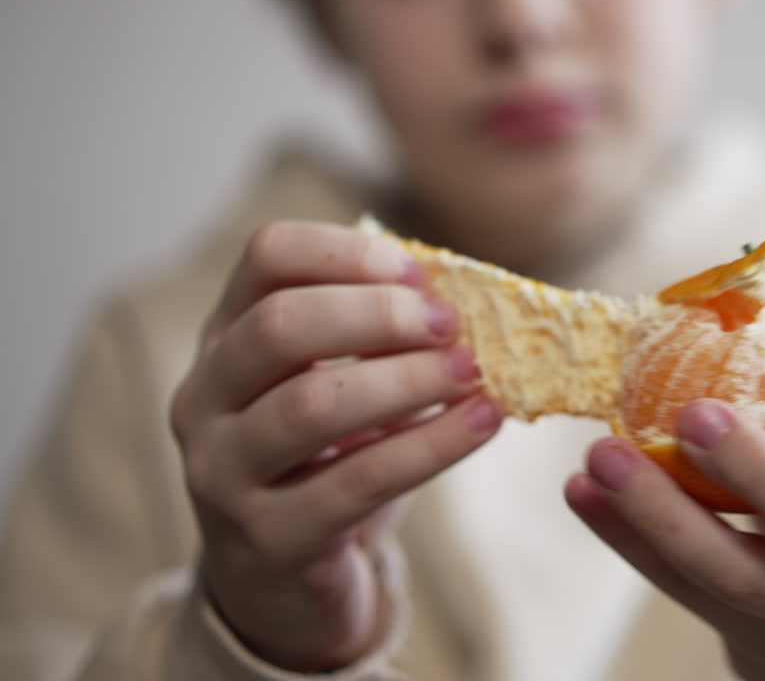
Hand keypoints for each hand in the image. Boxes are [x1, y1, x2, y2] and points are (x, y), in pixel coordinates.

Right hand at [170, 221, 503, 670]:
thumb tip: (463, 291)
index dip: (347, 253)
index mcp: (224, 340)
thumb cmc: (326, 464)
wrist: (284, 588)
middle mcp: (204, 401)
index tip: (418, 271)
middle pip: (278, 327)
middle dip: (378, 316)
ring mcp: (224, 474)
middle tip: (452, 323)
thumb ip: (377, 337)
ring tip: (473, 372)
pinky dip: (431, 446)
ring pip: (312, 406)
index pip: (267, 257)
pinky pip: (358, 481)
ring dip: (407, 380)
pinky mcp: (269, 540)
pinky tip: (484, 422)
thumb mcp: (337, 386)